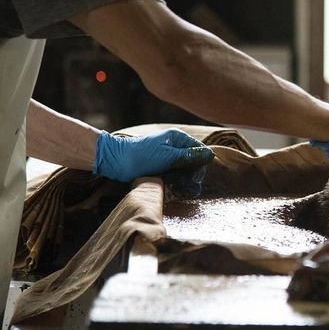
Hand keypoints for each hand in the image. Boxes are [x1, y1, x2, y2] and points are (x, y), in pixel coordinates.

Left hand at [94, 129, 214, 194]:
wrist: (116, 161)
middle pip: (194, 161)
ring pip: (186, 169)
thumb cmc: (142, 156)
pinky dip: (178, 182)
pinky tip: (177, 190)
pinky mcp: (162, 165)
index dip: (201, 165)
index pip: (200, 151)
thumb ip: (190, 156)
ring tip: (185, 191)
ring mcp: (169, 156)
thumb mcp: (168, 156)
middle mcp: (176, 145)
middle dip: (194, 175)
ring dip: (187, 180)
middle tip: (191, 189)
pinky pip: (176, 173)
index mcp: (178, 138)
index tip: (196, 179)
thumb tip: (210, 155)